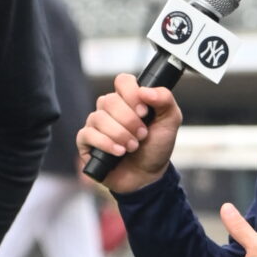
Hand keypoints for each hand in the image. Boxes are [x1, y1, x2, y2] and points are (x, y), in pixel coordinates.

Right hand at [76, 74, 182, 193]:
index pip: (122, 81)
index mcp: (128, 99)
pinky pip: (88, 134)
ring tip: (133, 147)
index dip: (132, 94)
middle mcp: (110, 108)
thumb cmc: (156, 147)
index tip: (144, 112)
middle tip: (142, 135)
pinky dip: (106, 144)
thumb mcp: (170, 121)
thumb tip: (145, 90)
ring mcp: (96, 124)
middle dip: (129, 121)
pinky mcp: (86, 141)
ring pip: (99, 118)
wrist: (148, 175)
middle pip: (110, 101)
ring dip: (120, 134)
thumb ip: (165, 100)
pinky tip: (119, 152)